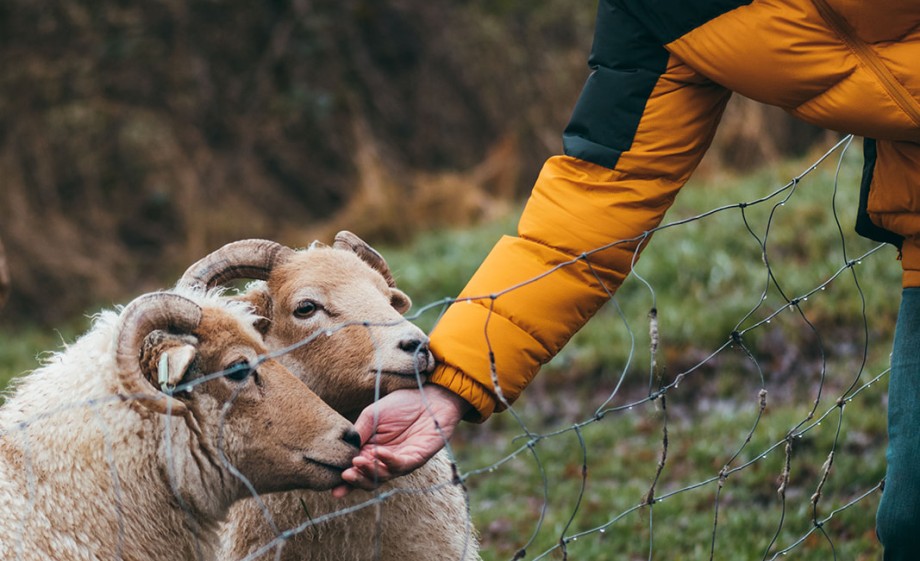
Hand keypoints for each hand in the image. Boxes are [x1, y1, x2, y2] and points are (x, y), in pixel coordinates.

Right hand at [332, 384, 470, 496]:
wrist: (429, 396)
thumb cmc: (401, 404)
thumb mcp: (372, 415)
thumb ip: (359, 432)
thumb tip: (342, 449)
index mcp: (370, 451)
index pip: (355, 468)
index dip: (345, 478)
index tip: (332, 484)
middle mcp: (384, 460)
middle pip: (368, 479)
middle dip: (356, 480)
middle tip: (345, 475)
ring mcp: (400, 461)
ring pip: (383, 476)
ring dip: (369, 472)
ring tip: (357, 462)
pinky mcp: (416, 459)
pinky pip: (401, 465)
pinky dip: (388, 460)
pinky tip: (379, 452)